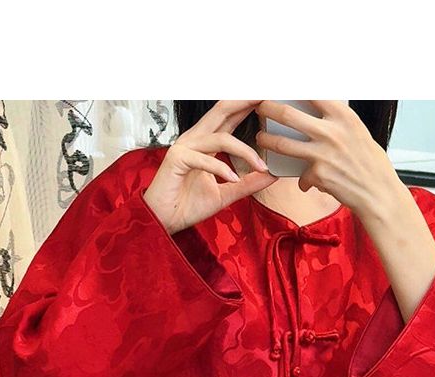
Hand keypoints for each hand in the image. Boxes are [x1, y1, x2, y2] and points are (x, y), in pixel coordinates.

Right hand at [143, 100, 277, 234]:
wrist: (163, 221)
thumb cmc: (188, 206)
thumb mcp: (225, 194)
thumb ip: (247, 184)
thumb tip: (271, 175)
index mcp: (205, 142)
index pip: (230, 117)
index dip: (248, 105)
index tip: (270, 100)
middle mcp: (195, 139)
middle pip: (223, 110)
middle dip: (246, 102)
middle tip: (268, 97)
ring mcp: (184, 147)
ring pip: (220, 138)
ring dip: (245, 151)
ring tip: (261, 167)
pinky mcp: (176, 159)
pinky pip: (204, 159)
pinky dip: (221, 169)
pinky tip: (234, 178)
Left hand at [256, 101, 434, 327]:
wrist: (379, 193)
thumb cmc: (370, 164)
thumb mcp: (358, 133)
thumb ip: (338, 122)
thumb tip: (319, 109)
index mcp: (344, 116)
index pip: (311, 91)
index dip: (290, 86)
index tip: (277, 84)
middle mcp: (331, 131)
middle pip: (287, 114)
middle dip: (268, 108)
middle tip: (259, 107)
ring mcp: (322, 153)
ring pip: (283, 143)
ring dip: (267, 140)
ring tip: (260, 138)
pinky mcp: (317, 175)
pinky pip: (301, 176)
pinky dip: (303, 181)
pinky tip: (306, 183)